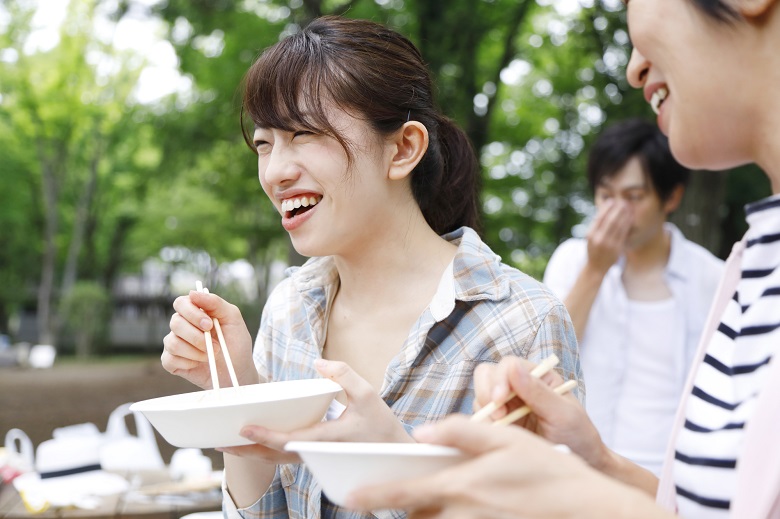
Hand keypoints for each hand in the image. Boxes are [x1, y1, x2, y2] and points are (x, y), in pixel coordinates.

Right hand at [162, 290, 255, 389]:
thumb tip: (192, 293)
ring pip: (172, 342)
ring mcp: (174, 343)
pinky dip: (188, 363)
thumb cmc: (235, 342)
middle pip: (175, 322)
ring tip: (212, 354)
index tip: (209, 324)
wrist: (237, 370)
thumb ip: (215, 303)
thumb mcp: (232, 318)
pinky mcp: (171, 361)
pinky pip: (170, 359)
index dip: (192, 313)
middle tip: (214, 344)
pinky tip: (199, 364)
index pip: (181, 303)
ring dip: (196, 351)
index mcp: (194, 311)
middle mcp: (181, 325)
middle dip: (196, 336)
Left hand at [217, 359, 411, 464]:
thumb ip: (343, 375)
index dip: (265, 436)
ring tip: (227, 444)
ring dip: (252, 455)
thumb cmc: (382, 426)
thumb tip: (318, 363)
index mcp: (327, 439)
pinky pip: (284, 459)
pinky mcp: (315, 459)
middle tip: (220, 443)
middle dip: (247, 452)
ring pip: (276, 461)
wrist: (394, 455)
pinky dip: (265, 453)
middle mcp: (317, 454)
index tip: (244, 428)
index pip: (290, 441)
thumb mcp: (367, 394)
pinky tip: (252, 444)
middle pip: (274, 458)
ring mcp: (315, 460)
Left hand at [347, 416, 669, 518]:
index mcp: (462, 485)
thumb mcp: (505, 437)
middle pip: (417, 515)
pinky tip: (464, 507)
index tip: (348, 498)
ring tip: (433, 497)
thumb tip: (423, 432)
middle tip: (402, 491)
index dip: (373, 496)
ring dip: (427, 513)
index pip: (405, 493)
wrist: (587, 508)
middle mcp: (463, 514)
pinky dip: (448, 518)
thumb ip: (461, 431)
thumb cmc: (548, 469)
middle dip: (405, 506)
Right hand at [472, 356, 606, 469]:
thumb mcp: (564, 415)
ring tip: (505, 430)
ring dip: (486, 413)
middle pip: (487, 375)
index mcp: (538, 376)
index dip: (499, 379)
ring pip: (480, 397)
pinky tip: (502, 437)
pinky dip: (485, 427)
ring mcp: (508, 405)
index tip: (500, 400)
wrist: (582, 465)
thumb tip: (513, 367)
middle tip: (499, 417)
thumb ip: (538, 391)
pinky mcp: (500, 424)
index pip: (508, 365)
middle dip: (487, 393)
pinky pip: (481, 419)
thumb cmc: (579, 437)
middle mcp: (520, 387)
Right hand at [586, 199, 632, 273]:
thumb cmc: (593, 250)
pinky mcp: (617, 248)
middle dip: (617, 209)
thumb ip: (596, 226)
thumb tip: (604, 210)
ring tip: (628, 207)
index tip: (612, 201)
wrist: (596, 267)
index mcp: (590, 234)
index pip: (599, 218)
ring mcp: (608, 244)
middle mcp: (599, 238)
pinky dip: (628, 224)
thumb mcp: (590, 237)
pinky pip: (624, 233)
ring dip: (624, 215)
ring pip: (618, 226)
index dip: (606, 208)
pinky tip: (630, 218)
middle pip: (610, 220)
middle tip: (623, 202)